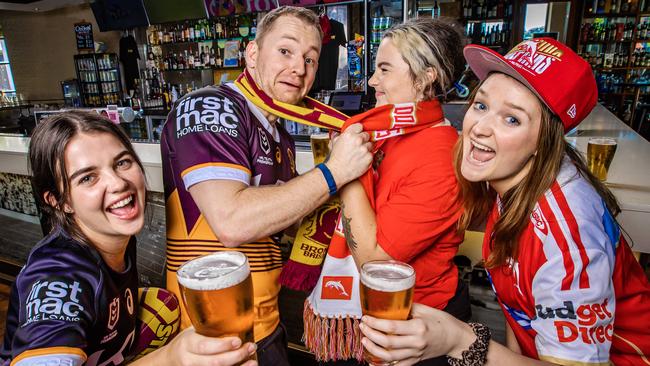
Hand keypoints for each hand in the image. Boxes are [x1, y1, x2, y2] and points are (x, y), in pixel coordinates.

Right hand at [163, 327, 257, 365]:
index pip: (205, 346)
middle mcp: (189, 360)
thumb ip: (208, 329)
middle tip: (250, 347)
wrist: (169, 361)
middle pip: (215, 362)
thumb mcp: (192, 333)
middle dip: (236, 356)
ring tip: (252, 361)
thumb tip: (233, 321)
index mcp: (188, 344)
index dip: (223, 345)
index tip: (238, 341)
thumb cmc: (185, 344)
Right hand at [326, 123, 372, 184]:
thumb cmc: (335, 158)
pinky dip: (367, 157)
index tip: (358, 133)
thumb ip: (340, 135)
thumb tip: (342, 132)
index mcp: (349, 134)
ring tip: (359, 154)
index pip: (360, 126)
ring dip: (366, 148)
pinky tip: (360, 159)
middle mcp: (358, 140)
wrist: (337, 171)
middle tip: (358, 146)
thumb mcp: (334, 142)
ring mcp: (364, 149)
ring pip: (370, 144)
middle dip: (363, 140)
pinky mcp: (369, 157)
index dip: (359, 130)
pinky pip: (372, 154)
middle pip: (367, 135)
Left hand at [359, 303, 474, 365]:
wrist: (455, 338)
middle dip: (371, 335)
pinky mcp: (415, 361)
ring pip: (389, 356)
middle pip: (388, 342)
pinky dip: (383, 365)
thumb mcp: (425, 310)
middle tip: (362, 327)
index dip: (375, 323)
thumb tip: (390, 301)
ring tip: (364, 341)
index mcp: (418, 327)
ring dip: (373, 349)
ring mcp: (415, 354)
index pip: (392, 327)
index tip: (366, 318)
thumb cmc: (442, 322)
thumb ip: (407, 307)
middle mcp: (416, 342)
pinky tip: (373, 360)